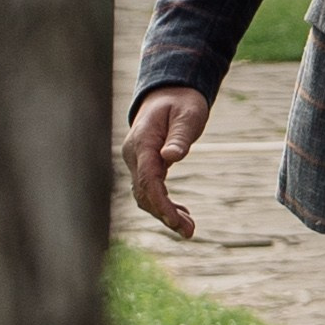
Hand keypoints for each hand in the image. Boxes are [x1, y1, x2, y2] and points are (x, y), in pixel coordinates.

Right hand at [126, 85, 210, 239]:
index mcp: (143, 142)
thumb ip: (180, 137)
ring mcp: (136, 160)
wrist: (170, 93)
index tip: (176, 221)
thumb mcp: (188, 115)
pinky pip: (149, 189)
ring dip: (164, 213)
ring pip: (145, 194)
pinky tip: (181, 215)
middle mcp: (134, 154)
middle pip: (144, 192)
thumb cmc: (182, 103)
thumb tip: (171, 157)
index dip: (160, 203)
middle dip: (164, 214)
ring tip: (189, 228)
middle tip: (189, 232)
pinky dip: (163, 203)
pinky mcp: (143, 165)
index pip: (147, 179)